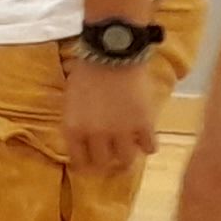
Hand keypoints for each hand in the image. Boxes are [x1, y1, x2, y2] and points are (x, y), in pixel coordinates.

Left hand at [66, 49, 159, 169]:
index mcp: (73, 129)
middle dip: (107, 163)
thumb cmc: (86, 74)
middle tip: (112, 159)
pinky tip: (146, 140)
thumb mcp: (70, 102)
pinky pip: (150, 147)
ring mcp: (121, 132)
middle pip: (103, 163)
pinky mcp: (144, 125)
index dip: (86, 165)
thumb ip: (76, 124)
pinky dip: (148, 146)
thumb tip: (81, 142)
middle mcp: (96, 135)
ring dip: (128, 157)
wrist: (112, 55)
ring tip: (130, 151)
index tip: (91, 165)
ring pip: (127, 160)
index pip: (79, 161)